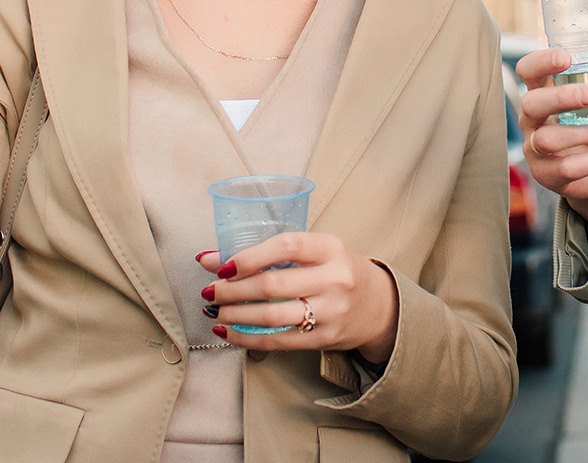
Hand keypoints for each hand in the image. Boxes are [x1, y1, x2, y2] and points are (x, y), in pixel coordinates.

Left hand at [197, 233, 398, 362]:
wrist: (378, 306)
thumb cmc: (338, 271)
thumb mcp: (320, 251)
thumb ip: (278, 253)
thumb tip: (216, 258)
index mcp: (331, 248)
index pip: (287, 246)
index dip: (250, 256)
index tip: (222, 264)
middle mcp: (334, 279)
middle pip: (272, 285)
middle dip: (232, 289)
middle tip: (210, 291)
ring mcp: (331, 311)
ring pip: (271, 316)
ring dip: (234, 315)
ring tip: (215, 312)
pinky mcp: (324, 338)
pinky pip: (277, 341)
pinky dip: (246, 338)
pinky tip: (228, 332)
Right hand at [516, 47, 587, 238]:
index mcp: (542, 92)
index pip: (528, 70)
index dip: (540, 62)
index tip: (566, 57)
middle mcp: (532, 118)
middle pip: (531, 103)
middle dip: (560, 98)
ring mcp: (535, 148)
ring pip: (547, 138)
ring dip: (585, 132)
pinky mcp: (546, 173)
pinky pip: (564, 168)